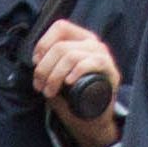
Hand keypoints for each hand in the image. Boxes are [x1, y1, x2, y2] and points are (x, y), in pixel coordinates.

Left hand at [32, 17, 119, 146]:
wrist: (90, 119)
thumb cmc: (71, 96)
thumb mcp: (56, 74)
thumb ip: (49, 62)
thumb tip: (36, 59)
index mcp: (80, 40)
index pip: (60, 27)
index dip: (43, 43)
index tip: (36, 62)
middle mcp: (93, 44)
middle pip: (61, 46)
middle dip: (44, 68)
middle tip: (40, 86)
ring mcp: (103, 56)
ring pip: (71, 55)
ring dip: (55, 75)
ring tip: (50, 91)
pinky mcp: (111, 71)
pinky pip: (91, 63)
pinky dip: (75, 72)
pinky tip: (68, 83)